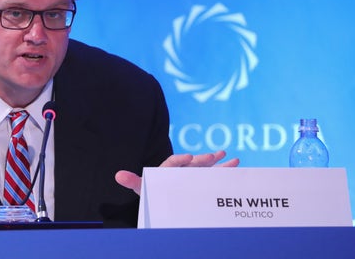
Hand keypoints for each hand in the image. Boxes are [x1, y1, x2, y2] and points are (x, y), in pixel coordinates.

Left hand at [115, 150, 239, 194]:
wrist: (159, 198)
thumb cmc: (151, 191)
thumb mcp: (142, 187)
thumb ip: (133, 182)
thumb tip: (118, 175)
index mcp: (167, 170)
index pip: (173, 162)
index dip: (181, 159)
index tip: (190, 157)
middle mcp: (181, 170)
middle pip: (193, 164)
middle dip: (203, 160)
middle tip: (213, 156)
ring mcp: (192, 175)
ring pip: (206, 167)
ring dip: (218, 162)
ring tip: (230, 157)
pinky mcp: (201, 180)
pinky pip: (214, 175)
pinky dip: (224, 170)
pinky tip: (236, 164)